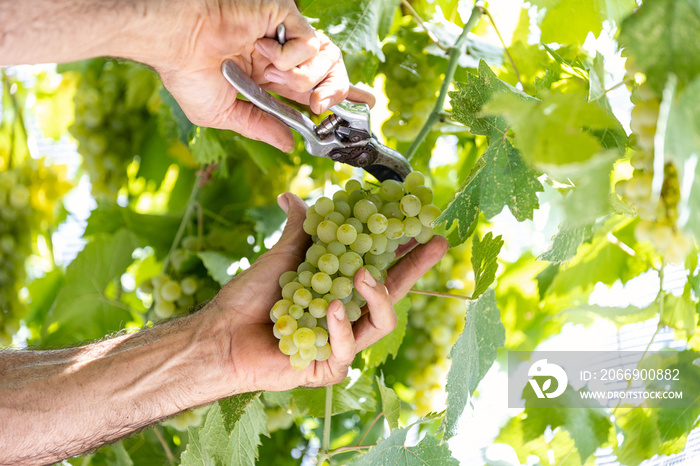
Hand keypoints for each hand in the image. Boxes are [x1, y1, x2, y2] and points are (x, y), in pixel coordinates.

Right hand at [149, 0, 374, 151]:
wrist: (176, 41)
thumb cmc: (188, 75)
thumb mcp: (224, 114)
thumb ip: (260, 127)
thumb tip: (288, 145)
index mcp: (266, 79)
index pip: (312, 88)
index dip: (339, 95)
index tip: (365, 103)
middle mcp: (280, 57)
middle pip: (330, 73)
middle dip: (335, 92)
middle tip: (321, 104)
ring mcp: (284, 36)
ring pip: (326, 58)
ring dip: (303, 77)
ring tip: (274, 76)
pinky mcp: (284, 16)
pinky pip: (310, 42)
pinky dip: (289, 55)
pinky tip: (261, 50)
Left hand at [199, 193, 447, 393]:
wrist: (220, 334)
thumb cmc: (249, 298)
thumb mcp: (281, 258)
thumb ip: (299, 231)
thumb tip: (291, 196)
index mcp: (340, 288)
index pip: (378, 264)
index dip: (400, 245)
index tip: (419, 221)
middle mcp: (347, 314)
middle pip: (392, 291)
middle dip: (416, 267)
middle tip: (437, 242)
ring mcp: (342, 342)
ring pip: (381, 321)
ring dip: (377, 295)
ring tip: (364, 274)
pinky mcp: (330, 366)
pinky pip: (348, 347)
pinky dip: (340, 326)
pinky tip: (331, 307)